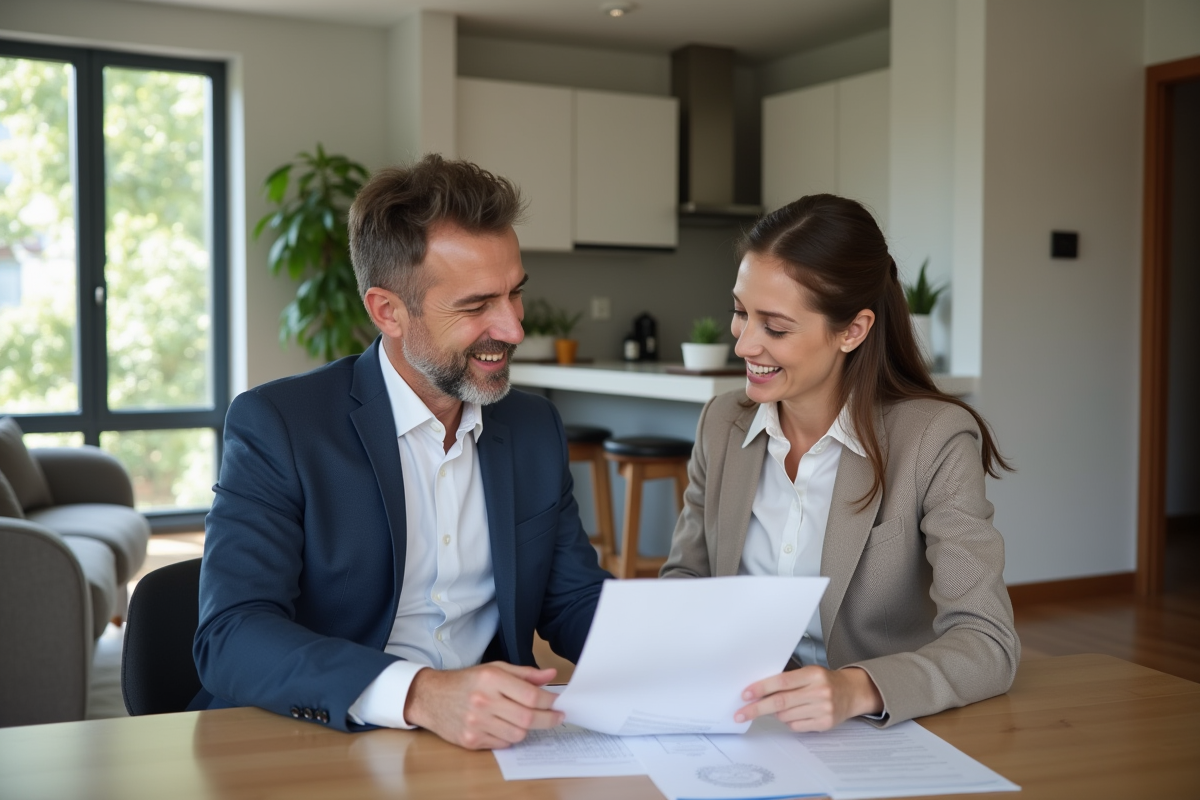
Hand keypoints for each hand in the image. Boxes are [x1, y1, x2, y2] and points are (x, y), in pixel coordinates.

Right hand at [403, 662, 562, 749]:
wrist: (431, 697)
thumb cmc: (465, 681)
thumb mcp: (494, 669)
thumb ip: (524, 674)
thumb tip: (550, 675)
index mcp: (491, 679)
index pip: (530, 696)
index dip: (549, 701)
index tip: (558, 703)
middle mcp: (483, 701)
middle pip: (527, 718)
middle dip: (548, 719)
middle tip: (557, 716)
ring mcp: (476, 723)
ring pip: (518, 734)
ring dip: (528, 728)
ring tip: (528, 719)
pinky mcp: (471, 740)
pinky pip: (503, 744)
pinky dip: (510, 736)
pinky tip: (507, 726)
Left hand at [734, 666, 882, 731]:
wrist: (852, 692)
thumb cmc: (825, 681)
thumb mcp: (808, 673)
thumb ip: (787, 681)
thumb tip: (758, 691)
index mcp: (813, 674)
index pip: (781, 682)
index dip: (761, 688)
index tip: (746, 694)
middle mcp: (819, 691)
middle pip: (780, 702)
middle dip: (757, 708)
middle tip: (740, 714)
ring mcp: (823, 709)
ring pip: (786, 716)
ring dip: (776, 713)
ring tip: (783, 706)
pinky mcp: (825, 724)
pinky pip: (795, 726)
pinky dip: (789, 721)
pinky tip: (796, 714)